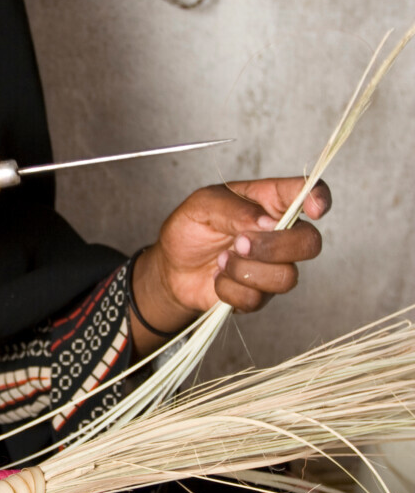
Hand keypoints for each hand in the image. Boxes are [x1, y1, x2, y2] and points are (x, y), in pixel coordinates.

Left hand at [131, 178, 330, 347]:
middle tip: (238, 243)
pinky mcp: (260, 294)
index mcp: (270, 201)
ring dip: (246, 270)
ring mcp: (274, 266)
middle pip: (310, 243)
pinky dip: (229, 289)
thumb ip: (234, 209)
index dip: (320, 199)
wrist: (172, 267)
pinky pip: (258, 299)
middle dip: (274, 246)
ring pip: (287, 277)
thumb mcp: (202, 205)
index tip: (314, 209)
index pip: (309, 193)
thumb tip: (268, 222)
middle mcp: (280, 234)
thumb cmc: (191, 228)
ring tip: (221, 260)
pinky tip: (218, 278)